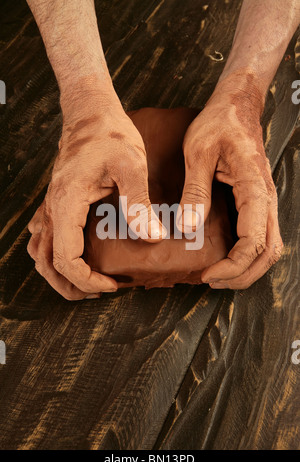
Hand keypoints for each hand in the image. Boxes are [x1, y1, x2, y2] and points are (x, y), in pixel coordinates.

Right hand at [27, 89, 164, 299]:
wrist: (90, 113)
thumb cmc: (110, 135)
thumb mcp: (131, 166)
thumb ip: (139, 203)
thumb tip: (152, 237)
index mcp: (67, 203)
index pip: (67, 258)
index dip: (88, 279)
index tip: (113, 285)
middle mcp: (53, 208)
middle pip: (47, 262)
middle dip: (70, 284)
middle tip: (99, 292)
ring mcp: (52, 205)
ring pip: (41, 251)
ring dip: (59, 272)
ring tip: (86, 282)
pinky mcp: (58, 201)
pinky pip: (46, 236)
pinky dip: (55, 254)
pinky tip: (76, 255)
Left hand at [178, 72, 282, 288]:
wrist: (236, 106)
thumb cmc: (218, 124)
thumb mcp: (198, 154)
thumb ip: (195, 192)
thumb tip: (189, 229)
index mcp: (254, 188)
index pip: (253, 241)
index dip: (232, 265)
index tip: (206, 274)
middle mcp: (266, 198)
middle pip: (268, 252)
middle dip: (243, 275)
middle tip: (212, 281)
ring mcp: (265, 200)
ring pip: (270, 247)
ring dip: (248, 268)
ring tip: (219, 276)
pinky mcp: (258, 201)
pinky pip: (262, 236)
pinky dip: (248, 254)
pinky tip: (227, 258)